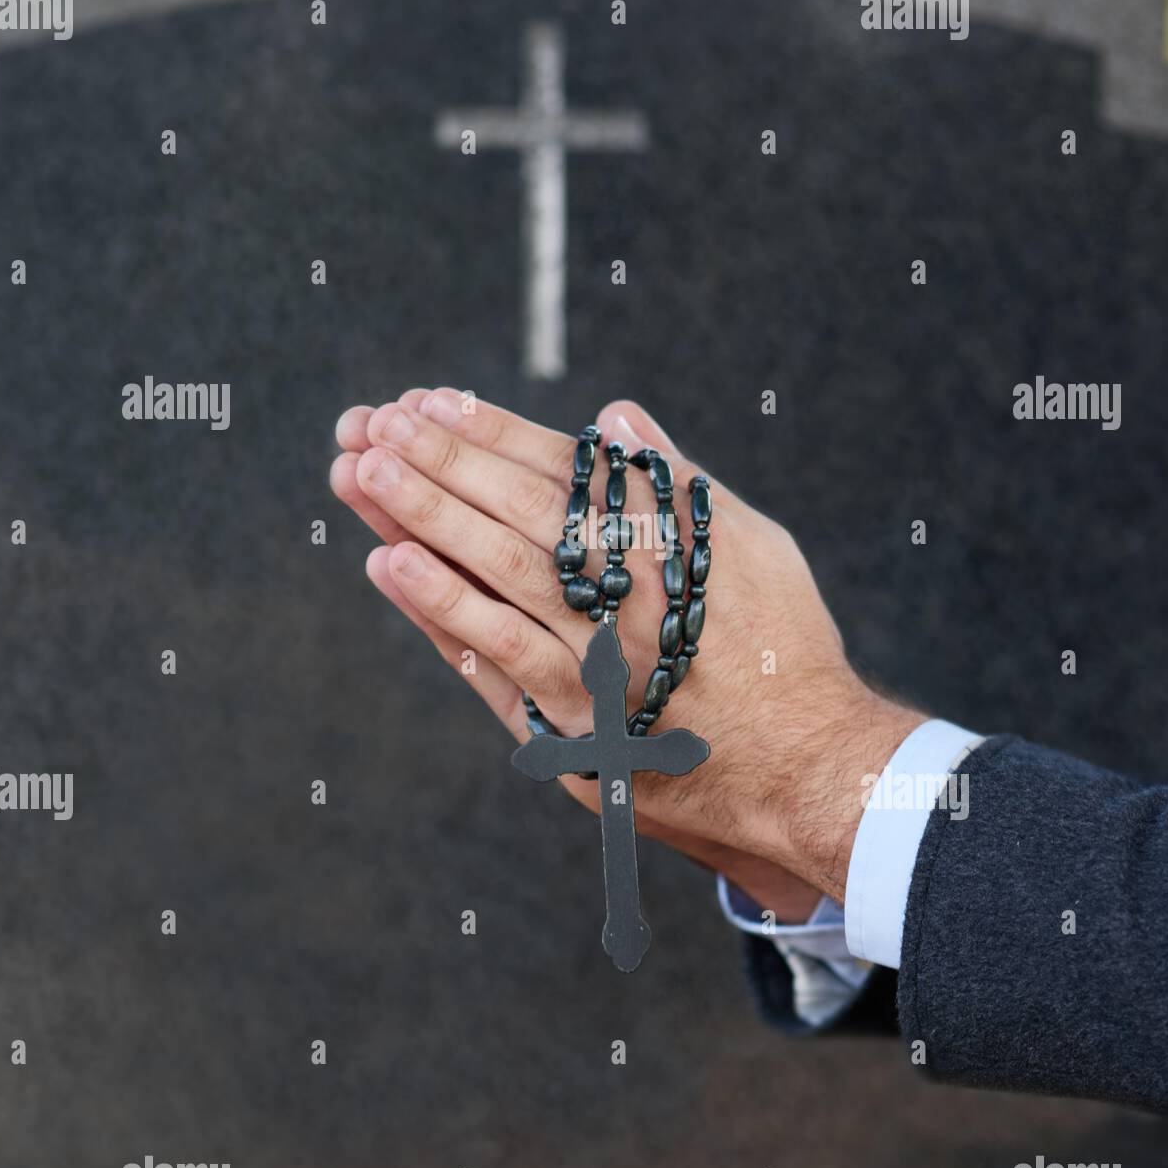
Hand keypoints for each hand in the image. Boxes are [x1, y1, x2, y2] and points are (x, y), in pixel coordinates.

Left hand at [329, 389, 922, 913]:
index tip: (434, 401)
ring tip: (361, 472)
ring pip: (496, 573)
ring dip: (424, 519)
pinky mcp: (577, 719)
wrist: (805, 766)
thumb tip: (613, 415)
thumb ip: (676, 481)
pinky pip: (498, 655)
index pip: (563, 469)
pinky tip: (392, 566)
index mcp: (672, 540)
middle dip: (441, 461)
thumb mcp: (751, 545)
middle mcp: (632, 591)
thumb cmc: (783, 648)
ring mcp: (599, 658)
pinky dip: (442, 608)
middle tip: (374, 423)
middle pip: (517, 510)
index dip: (494, 431)